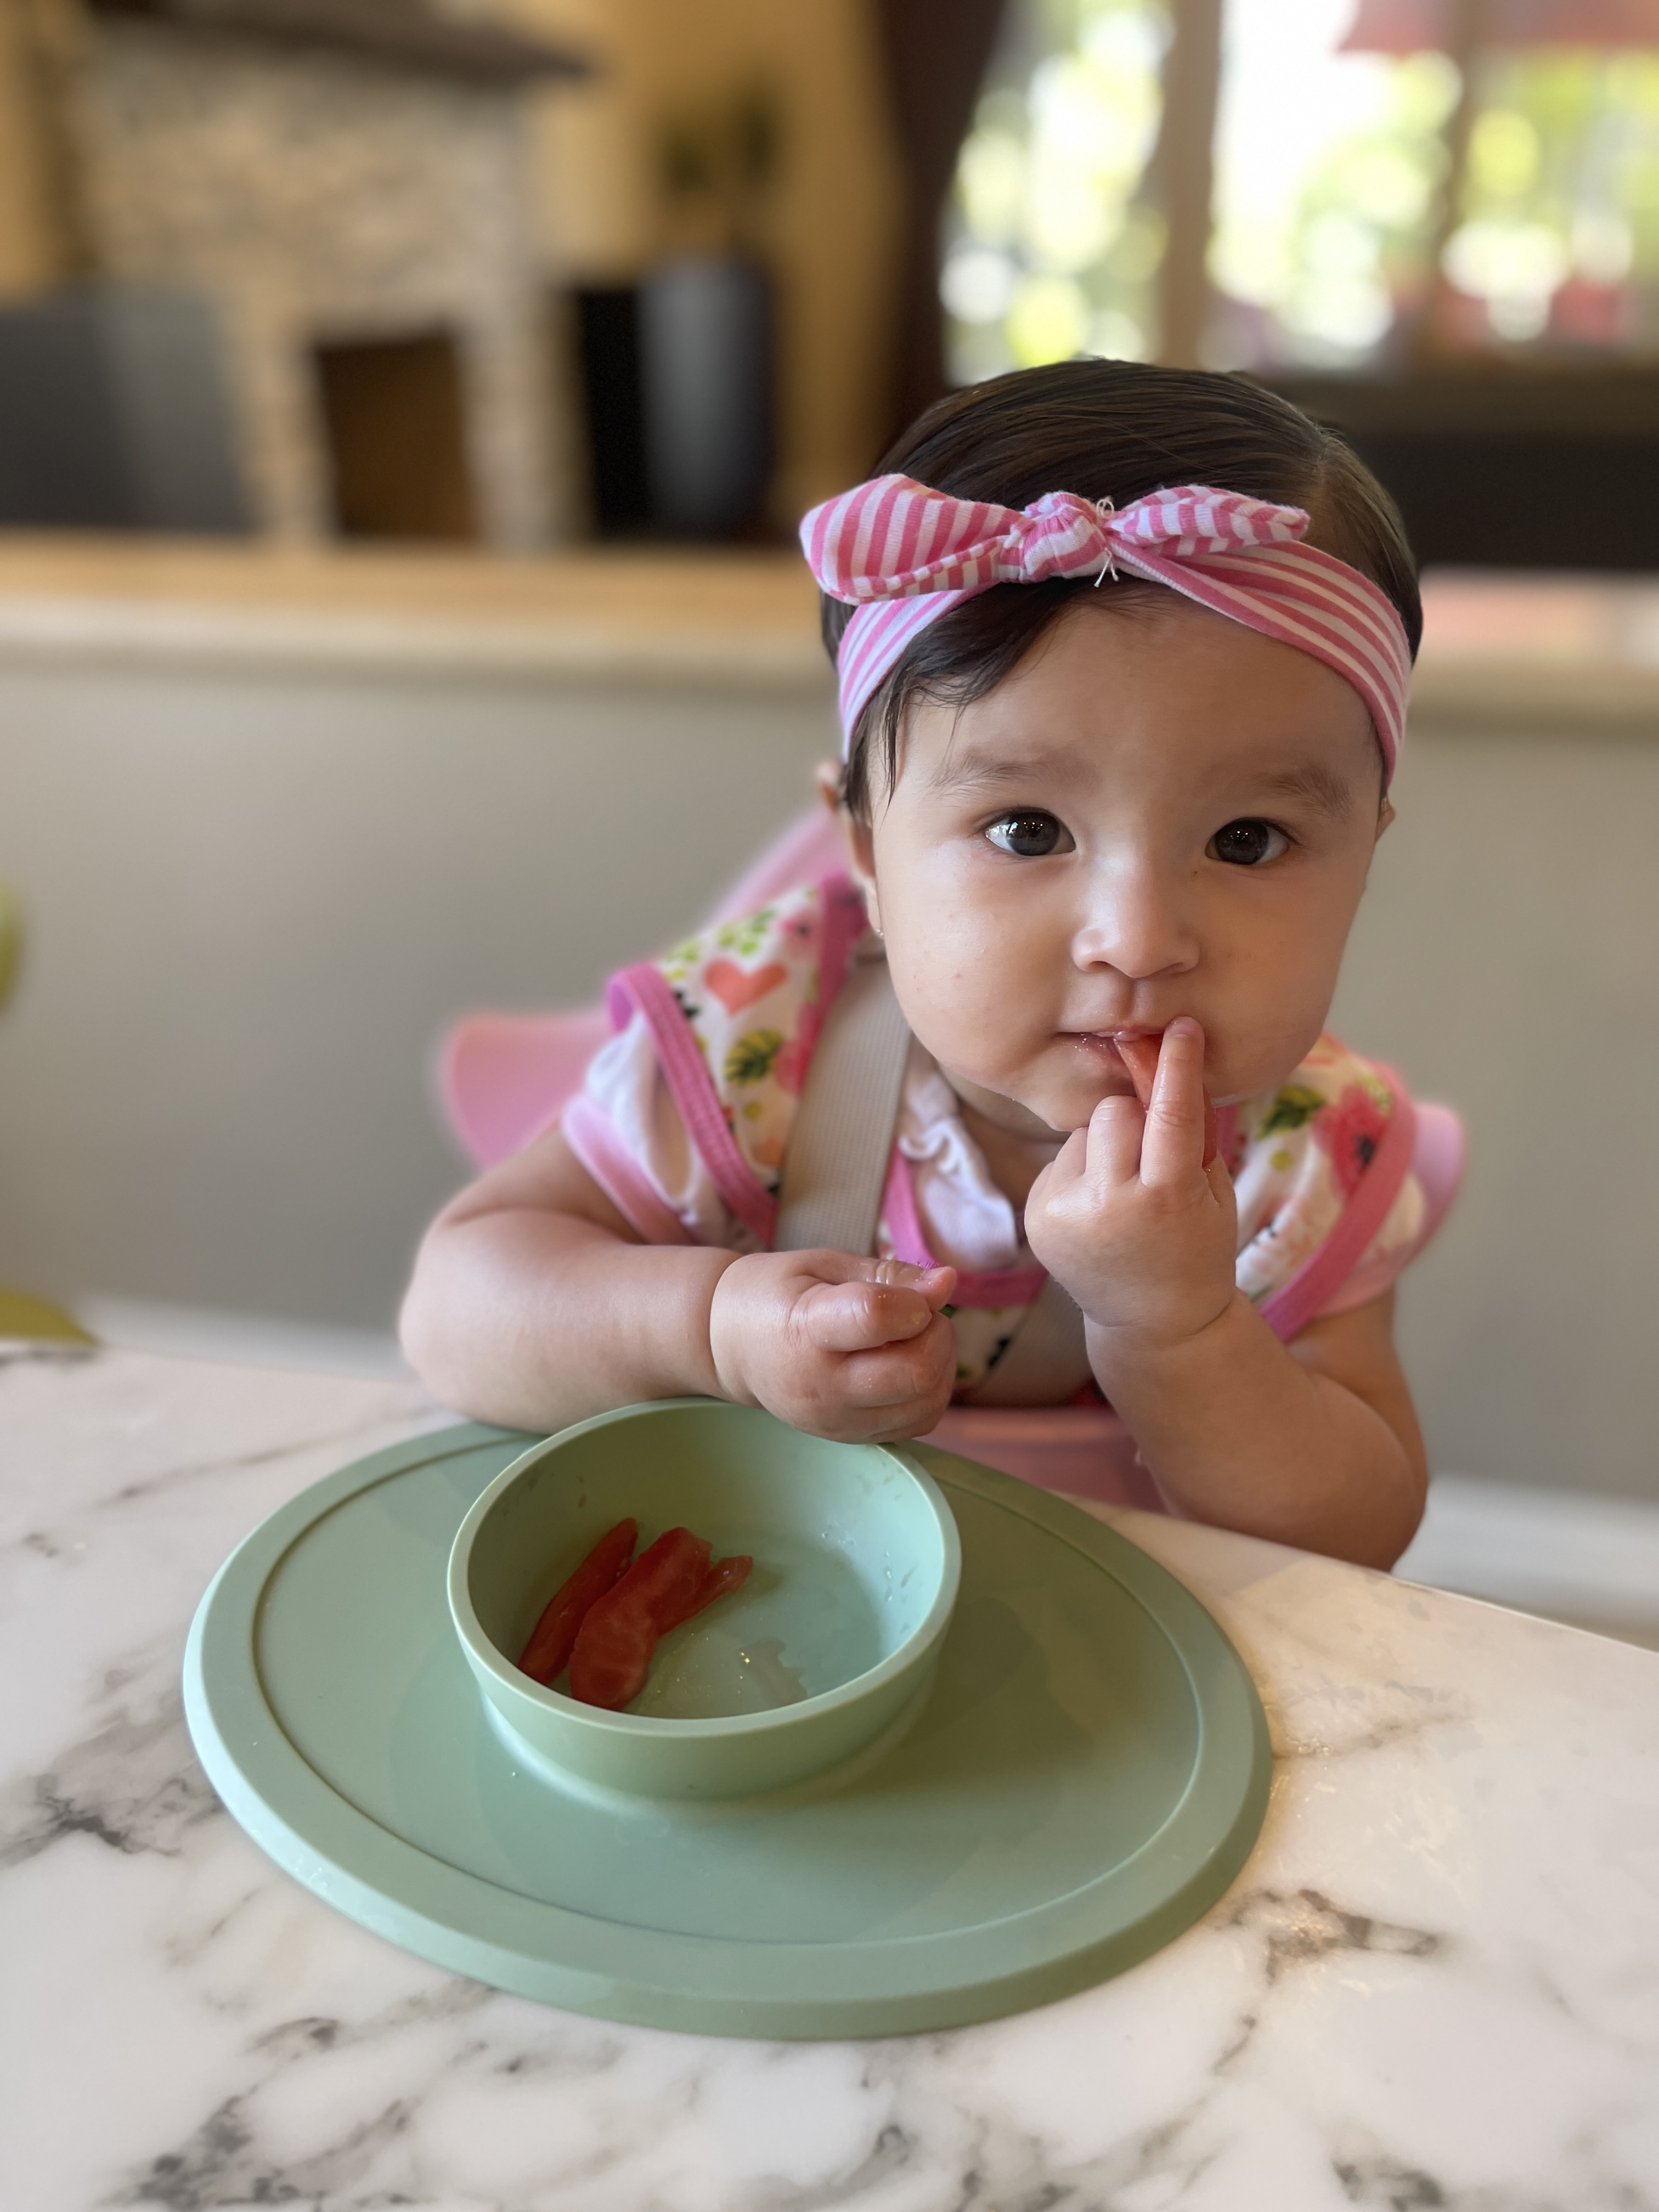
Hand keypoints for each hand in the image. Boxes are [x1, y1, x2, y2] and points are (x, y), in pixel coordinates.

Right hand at [707, 1249, 957, 1442]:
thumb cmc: (774, 1295)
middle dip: (937, 1336)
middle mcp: (821, 1386)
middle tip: (918, 1313)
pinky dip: (929, 1392)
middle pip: (916, 1373)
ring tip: (911, 1338)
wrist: (728, 1348)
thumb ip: (888, 1276)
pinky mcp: (851, 1438)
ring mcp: (836, 1420)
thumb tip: (948, 1284)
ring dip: (940, 1365)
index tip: (914, 1292)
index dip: (913, 1301)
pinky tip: (906, 1364)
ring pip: (926, 1403)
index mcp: (805, 1329)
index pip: (876, 1318)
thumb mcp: (823, 1265)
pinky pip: (918, 1422)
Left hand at [1023, 1016, 1235, 1349]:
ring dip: (1108, 1145)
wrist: (1155, 1321)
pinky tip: (1099, 1208)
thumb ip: (1193, 1135)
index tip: (1181, 1027)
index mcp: (1166, 1200)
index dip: (1176, 1066)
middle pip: (1115, 1112)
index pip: (1170, 1114)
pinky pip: (1063, 1158)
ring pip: (1085, 1131)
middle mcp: (1109, 1206)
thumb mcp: (1214, 1193)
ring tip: (1125, 1191)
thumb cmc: (1196, 1247)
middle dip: (1136, 1120)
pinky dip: (1084, 1170)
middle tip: (1152, 1155)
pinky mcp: (1038, 1217)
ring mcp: (1064, 1214)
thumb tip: (1171, 1064)